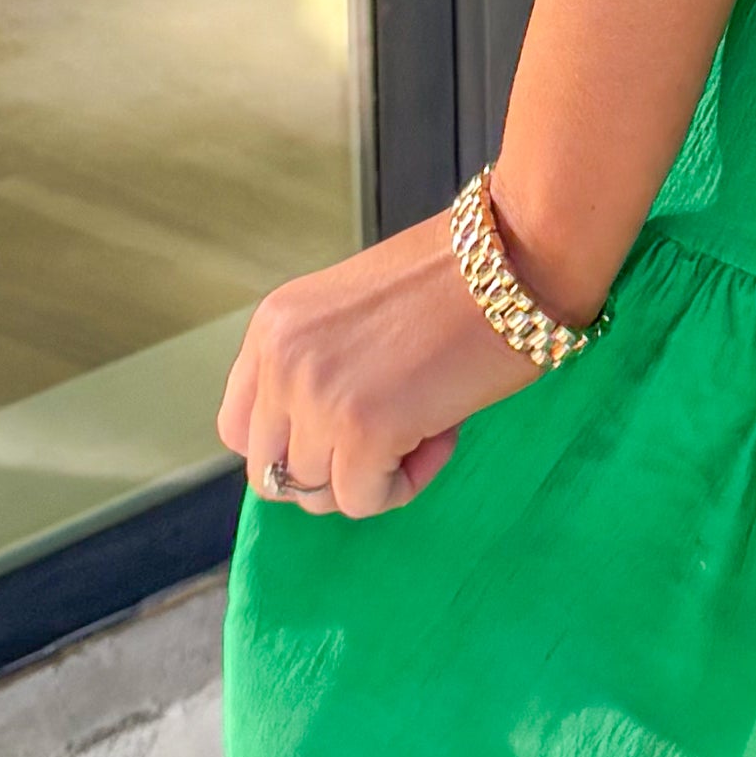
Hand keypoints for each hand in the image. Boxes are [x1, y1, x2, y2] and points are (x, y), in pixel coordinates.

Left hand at [218, 213, 534, 519]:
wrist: (517, 255)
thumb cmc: (457, 280)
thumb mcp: (353, 315)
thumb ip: (321, 368)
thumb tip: (321, 444)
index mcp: (273, 328)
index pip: (238, 429)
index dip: (294, 445)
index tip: (345, 432)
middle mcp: (280, 362)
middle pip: (271, 474)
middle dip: (331, 471)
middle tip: (392, 433)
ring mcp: (316, 397)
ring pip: (318, 494)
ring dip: (372, 476)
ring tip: (426, 423)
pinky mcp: (363, 429)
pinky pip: (365, 500)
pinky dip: (405, 485)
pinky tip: (441, 435)